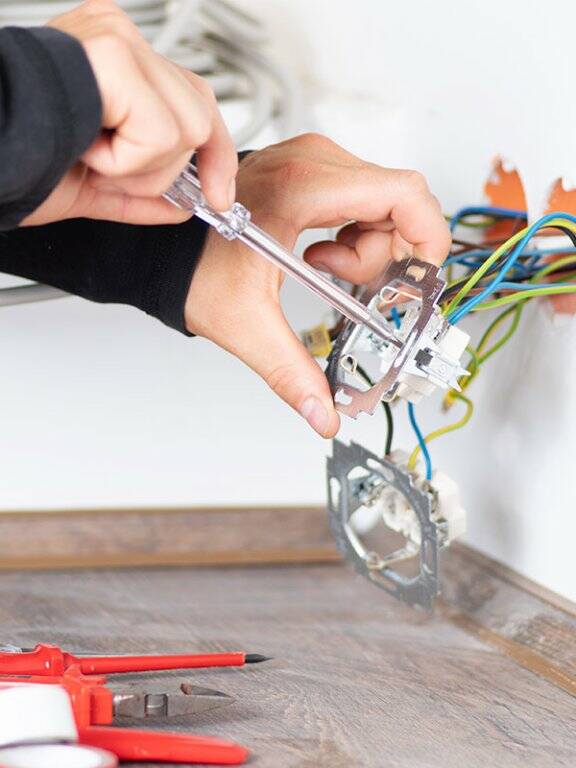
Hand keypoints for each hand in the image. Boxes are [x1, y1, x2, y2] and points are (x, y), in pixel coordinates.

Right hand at [24, 0, 236, 226]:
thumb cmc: (11, 160)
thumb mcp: (90, 185)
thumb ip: (142, 194)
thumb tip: (184, 205)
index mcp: (112, 60)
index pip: (195, 99)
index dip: (216, 154)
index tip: (221, 194)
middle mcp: (118, 38)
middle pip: (199, 116)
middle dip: (167, 168)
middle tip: (107, 169)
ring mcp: (116, 41)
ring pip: (186, 130)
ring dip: (139, 168)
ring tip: (87, 154)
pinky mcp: (111, 57)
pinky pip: (161, 134)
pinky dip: (124, 162)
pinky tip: (84, 147)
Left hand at [185, 133, 450, 436]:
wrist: (165, 249)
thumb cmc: (193, 269)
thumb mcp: (246, 324)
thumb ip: (291, 371)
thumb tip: (324, 414)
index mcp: (302, 188)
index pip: (403, 192)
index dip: (428, 237)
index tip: (421, 279)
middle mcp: (312, 163)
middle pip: (398, 203)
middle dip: (388, 256)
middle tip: (352, 288)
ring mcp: (311, 162)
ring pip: (383, 202)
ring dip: (369, 249)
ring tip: (321, 269)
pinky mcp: (310, 171)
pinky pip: (362, 199)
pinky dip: (355, 235)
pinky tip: (318, 257)